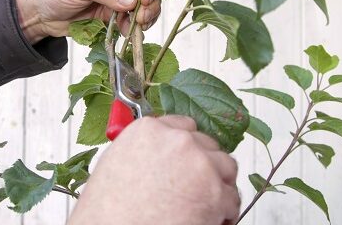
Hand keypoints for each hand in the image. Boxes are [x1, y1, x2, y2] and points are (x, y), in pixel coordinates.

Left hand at [15, 0, 160, 43]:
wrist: (37, 13)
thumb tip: (132, 0)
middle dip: (149, 2)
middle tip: (142, 16)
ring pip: (141, 5)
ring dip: (144, 16)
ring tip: (138, 25)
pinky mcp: (111, 14)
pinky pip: (129, 20)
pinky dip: (133, 27)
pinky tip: (127, 31)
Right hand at [68, 116, 239, 224]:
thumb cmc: (109, 209)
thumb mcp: (116, 161)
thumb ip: (144, 147)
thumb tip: (158, 150)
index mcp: (150, 130)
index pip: (184, 126)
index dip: (186, 147)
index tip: (185, 158)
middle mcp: (177, 141)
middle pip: (206, 144)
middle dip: (203, 164)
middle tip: (193, 185)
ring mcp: (199, 164)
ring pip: (225, 166)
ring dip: (217, 183)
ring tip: (201, 202)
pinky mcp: (215, 193)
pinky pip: (232, 197)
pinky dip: (224, 211)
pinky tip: (205, 218)